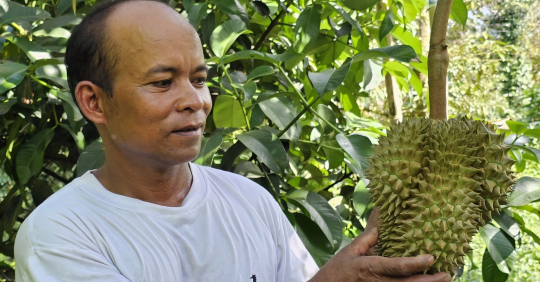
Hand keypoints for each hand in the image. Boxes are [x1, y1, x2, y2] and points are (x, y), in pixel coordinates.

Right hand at [308, 227, 451, 281]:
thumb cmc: (335, 273)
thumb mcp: (348, 252)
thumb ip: (366, 240)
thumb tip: (379, 227)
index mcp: (370, 268)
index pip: (398, 266)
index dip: (416, 263)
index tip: (431, 257)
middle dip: (431, 281)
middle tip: (447, 274)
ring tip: (441, 280)